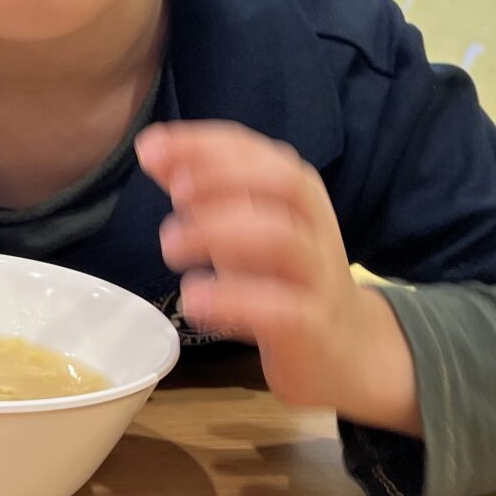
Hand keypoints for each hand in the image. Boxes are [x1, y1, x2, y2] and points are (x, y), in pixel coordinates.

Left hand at [137, 121, 419, 434]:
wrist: (345, 351)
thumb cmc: (282, 276)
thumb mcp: (244, 225)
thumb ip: (201, 189)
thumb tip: (152, 150)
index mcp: (296, 190)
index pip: (253, 150)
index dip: (201, 144)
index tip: (150, 148)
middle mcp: (313, 224)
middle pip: (282, 183)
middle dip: (222, 179)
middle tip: (175, 196)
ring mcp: (317, 275)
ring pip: (281, 239)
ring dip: (218, 234)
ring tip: (172, 247)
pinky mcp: (312, 326)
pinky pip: (278, 308)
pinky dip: (232, 299)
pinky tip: (194, 300)